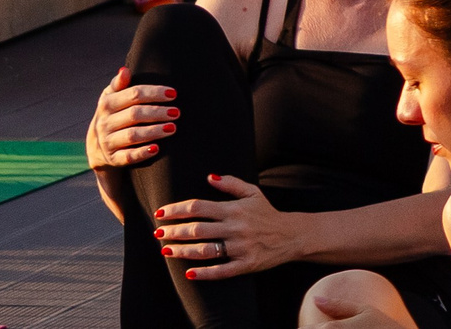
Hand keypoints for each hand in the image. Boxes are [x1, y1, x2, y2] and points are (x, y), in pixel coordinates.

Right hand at [87, 67, 175, 169]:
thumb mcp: (112, 97)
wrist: (97, 145)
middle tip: (177, 112)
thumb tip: (125, 70)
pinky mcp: (113, 158)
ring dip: (154, 131)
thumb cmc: (114, 113)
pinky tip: (157, 148)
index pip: (133, 94)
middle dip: (157, 112)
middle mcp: (105, 123)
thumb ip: (119, 84)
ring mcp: (108, 141)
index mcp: (107, 104)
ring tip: (172, 127)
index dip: (154, 93)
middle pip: (135, 114)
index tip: (173, 94)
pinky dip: (142, 153)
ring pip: (132, 135)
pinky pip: (127, 156)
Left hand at [154, 174, 306, 279]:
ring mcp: (241, 247)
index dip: (177, 210)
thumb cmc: (268, 214)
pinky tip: (189, 273)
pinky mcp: (246, 264)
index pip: (199, 207)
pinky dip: (204, 273)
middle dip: (174, 231)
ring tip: (166, 250)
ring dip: (182, 251)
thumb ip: (231, 184)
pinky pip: (221, 271)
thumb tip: (209, 177)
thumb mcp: (253, 193)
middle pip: (197, 229)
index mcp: (235, 209)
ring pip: (205, 250)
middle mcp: (236, 228)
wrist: (292, 235)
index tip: (161, 213)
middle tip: (157, 233)